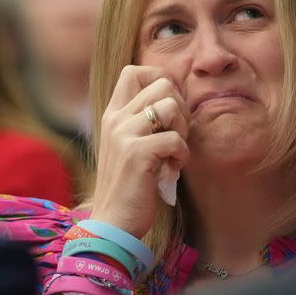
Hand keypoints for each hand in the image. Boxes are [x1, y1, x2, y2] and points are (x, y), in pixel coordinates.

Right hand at [90, 66, 189, 237]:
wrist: (113, 223)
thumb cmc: (131, 185)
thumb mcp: (132, 145)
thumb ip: (145, 122)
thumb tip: (177, 99)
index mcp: (113, 114)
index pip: (134, 71)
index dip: (161, 80)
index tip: (169, 109)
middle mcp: (115, 119)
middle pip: (161, 83)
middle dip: (180, 106)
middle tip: (176, 133)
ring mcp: (123, 135)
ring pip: (170, 105)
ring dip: (182, 130)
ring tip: (174, 152)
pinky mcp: (136, 154)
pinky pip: (175, 138)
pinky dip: (182, 154)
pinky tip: (172, 169)